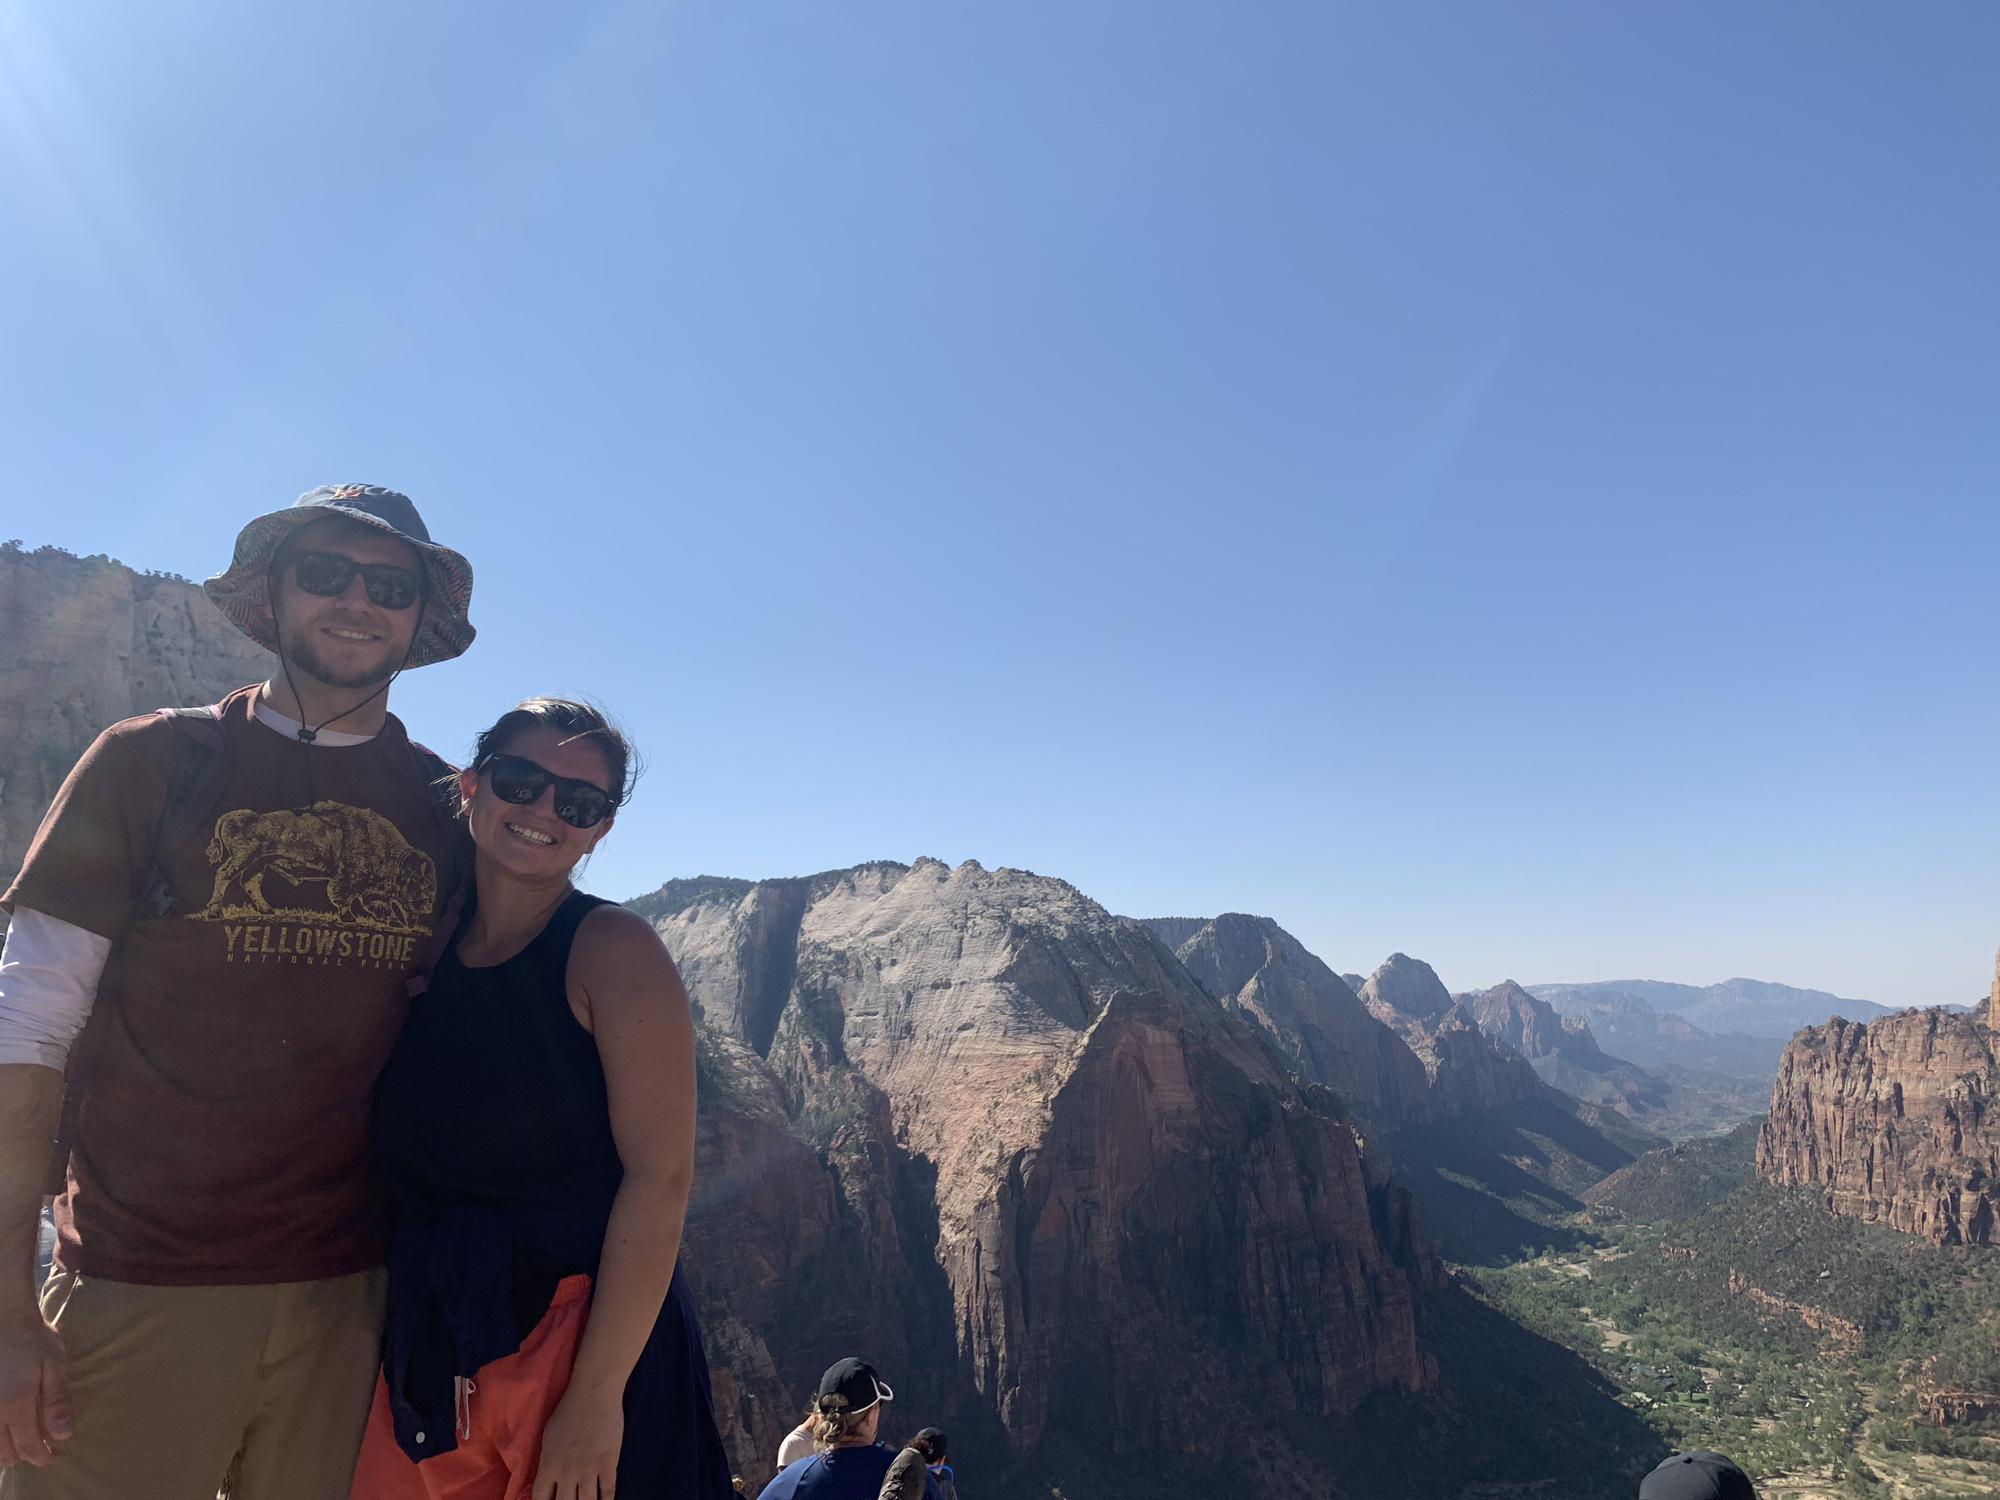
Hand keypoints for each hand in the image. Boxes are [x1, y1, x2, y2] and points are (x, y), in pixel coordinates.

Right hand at [0, 1315, 68, 1468]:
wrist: (3, 1319)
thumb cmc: (32, 1339)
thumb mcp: (54, 1366)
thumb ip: (57, 1402)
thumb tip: (63, 1435)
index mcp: (16, 1405)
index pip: (28, 1446)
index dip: (41, 1457)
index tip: (52, 1459)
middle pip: (4, 1453)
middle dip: (22, 1457)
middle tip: (39, 1450)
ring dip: (4, 1451)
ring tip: (21, 1444)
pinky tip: (5, 1429)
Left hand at [531, 1384, 621, 1499]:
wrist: (593, 1392)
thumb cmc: (568, 1409)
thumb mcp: (548, 1436)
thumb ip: (547, 1460)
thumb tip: (547, 1478)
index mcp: (549, 1464)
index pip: (541, 1498)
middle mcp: (567, 1472)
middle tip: (572, 1499)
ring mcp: (589, 1469)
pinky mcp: (609, 1462)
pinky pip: (608, 1491)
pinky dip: (607, 1499)